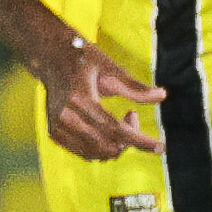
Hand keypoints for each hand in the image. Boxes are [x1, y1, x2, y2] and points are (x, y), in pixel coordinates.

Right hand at [38, 36, 166, 157]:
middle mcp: (65, 116)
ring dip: (116, 144)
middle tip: (133, 115)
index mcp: (79, 98)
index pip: (115, 129)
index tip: (161, 147)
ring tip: (120, 122)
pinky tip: (107, 130)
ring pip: (96, 153)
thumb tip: (162, 95)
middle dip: (129, 139)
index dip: (140, 140)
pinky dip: (102, 147)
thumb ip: (134, 86)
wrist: (50, 58)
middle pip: (107, 144)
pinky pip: (85, 152)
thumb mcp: (109, 67)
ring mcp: (57, 126)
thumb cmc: (83, 58)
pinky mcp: (55, 133)